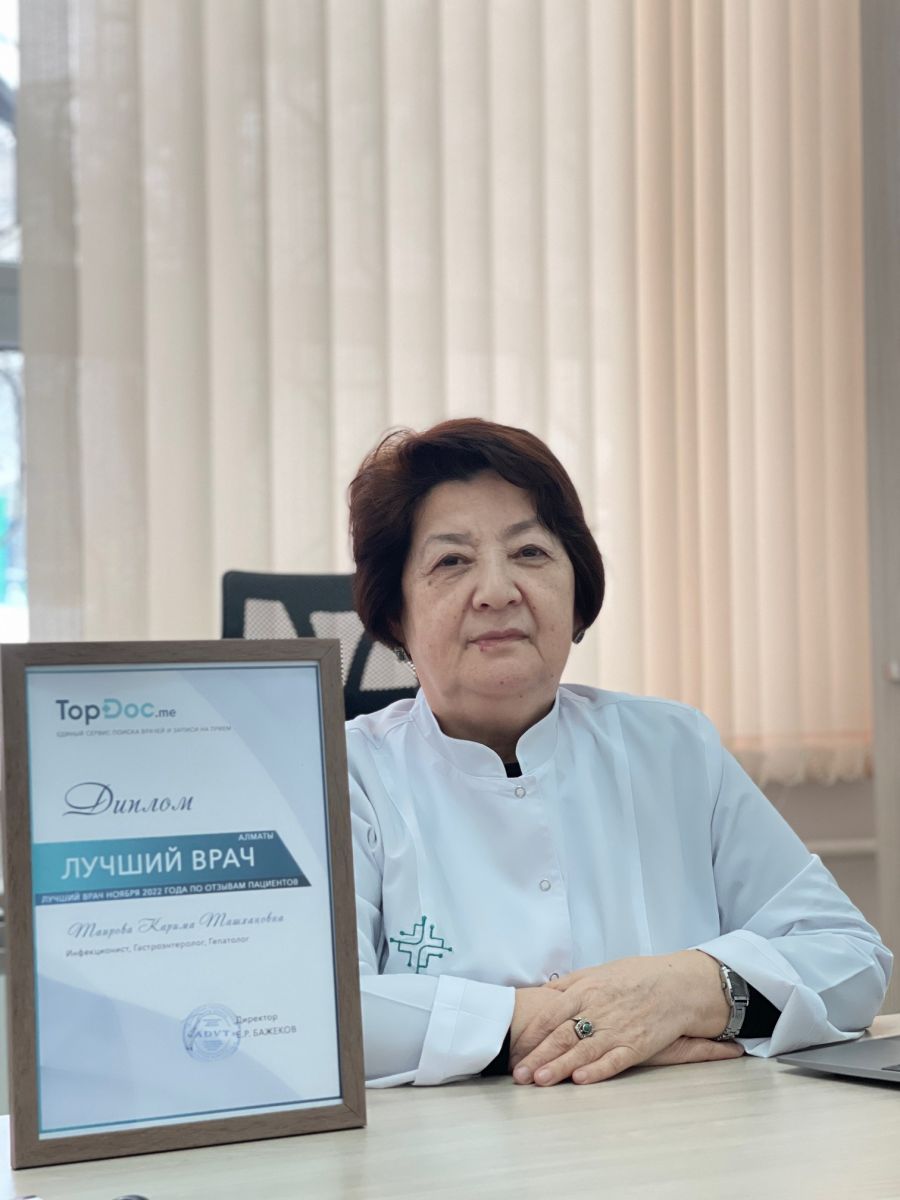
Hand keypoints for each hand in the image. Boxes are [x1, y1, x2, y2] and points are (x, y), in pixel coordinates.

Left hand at [510, 951, 730, 1086]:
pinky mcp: (636, 1045)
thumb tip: (542, 992)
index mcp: (586, 990)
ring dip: (559, 1067)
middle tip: (519, 1073)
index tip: (516, 1048)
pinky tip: (580, 1080)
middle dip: (538, 1056)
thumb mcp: (598, 971)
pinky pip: (613, 1061)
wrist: (676, 984)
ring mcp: (617, 1029)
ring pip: (583, 1051)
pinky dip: (596, 1071)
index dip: (532, 1033)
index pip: (552, 1013)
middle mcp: (598, 1010)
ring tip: (539, 1080)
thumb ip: (569, 983)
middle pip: (562, 1035)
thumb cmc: (635, 976)